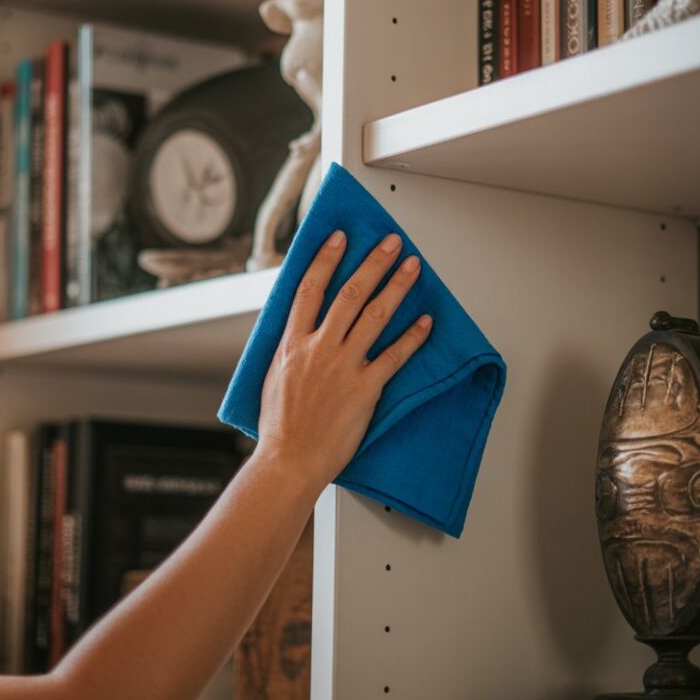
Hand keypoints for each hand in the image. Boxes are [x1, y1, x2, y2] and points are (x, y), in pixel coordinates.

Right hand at [257, 230, 431, 492]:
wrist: (288, 461)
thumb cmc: (279, 426)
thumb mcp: (272, 376)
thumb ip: (288, 348)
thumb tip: (298, 327)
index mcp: (291, 344)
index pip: (309, 289)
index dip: (326, 259)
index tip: (339, 238)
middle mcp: (318, 349)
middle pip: (350, 293)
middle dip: (372, 263)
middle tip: (389, 242)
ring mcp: (343, 367)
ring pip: (375, 316)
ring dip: (397, 287)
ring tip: (412, 267)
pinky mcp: (365, 389)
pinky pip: (394, 356)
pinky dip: (413, 337)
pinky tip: (426, 321)